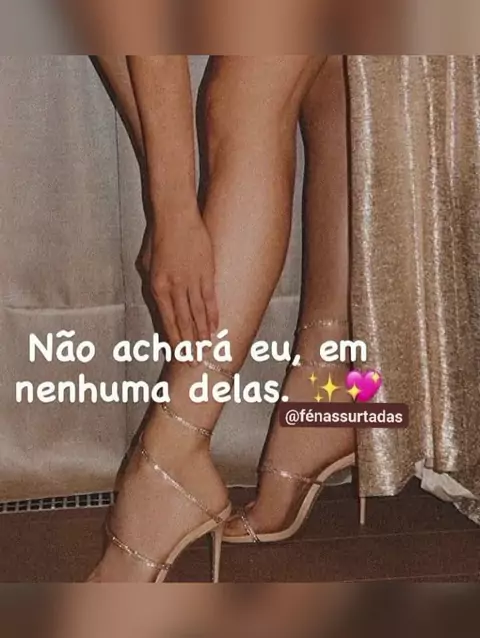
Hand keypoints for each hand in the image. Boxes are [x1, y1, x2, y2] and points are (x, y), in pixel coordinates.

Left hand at [140, 210, 218, 345]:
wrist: (174, 216)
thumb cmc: (157, 238)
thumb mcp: (145, 263)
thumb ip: (152, 285)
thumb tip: (158, 303)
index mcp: (157, 287)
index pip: (167, 320)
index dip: (173, 339)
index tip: (178, 354)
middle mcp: (174, 288)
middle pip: (183, 321)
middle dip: (188, 343)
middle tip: (192, 360)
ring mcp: (191, 281)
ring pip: (198, 313)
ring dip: (202, 333)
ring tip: (205, 348)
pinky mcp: (206, 273)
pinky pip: (209, 299)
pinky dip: (212, 315)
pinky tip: (214, 328)